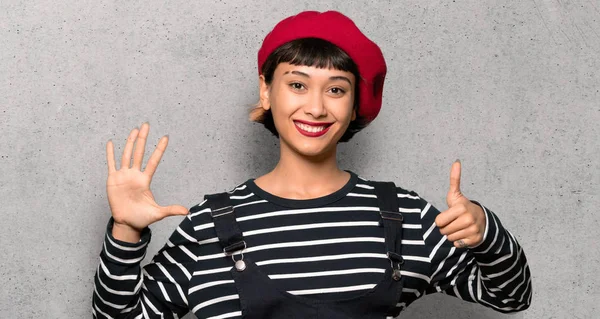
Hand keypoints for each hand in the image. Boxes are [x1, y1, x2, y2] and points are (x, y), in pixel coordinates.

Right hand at [106, 122, 187, 241]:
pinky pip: (111, 164)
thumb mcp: (158, 213)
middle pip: (139, 152)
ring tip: (134, 130)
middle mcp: (135, 175)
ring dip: (130, 142)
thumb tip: (187, 211)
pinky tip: (111, 142)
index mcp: (145, 180)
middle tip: (147, 124)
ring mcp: (124, 175)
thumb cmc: (142, 217)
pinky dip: (110, 153)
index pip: (153, 161)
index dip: (159, 149)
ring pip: (126, 155)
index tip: (165, 137)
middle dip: (143, 139)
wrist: (127, 223)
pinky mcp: (113, 179)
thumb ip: (171, 209)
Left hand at [434, 160, 485, 248]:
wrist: (482, 220)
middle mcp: (468, 219)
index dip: (441, 220)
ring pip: (450, 239)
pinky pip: (457, 245)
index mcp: (461, 208)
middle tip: (454, 222)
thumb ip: (454, 179)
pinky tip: (464, 234)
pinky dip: (459, 242)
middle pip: (443, 231)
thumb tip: (456, 161)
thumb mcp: (456, 194)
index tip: (449, 216)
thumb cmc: (463, 207)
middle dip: (446, 228)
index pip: (438, 221)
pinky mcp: (475, 240)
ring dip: (452, 235)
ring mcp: (473, 230)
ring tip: (459, 228)